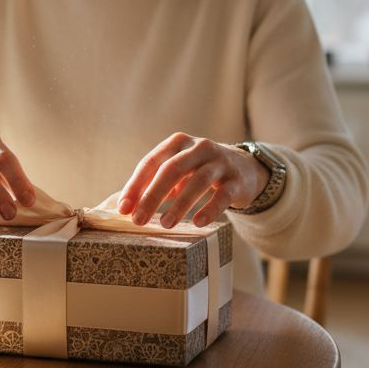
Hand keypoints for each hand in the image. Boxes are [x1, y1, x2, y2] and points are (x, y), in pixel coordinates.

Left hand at [117, 133, 268, 228]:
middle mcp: (198, 147)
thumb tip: (128, 207)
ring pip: (197, 181)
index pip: (151, 162)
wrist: (245, 168)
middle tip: (138, 220)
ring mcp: (219, 162)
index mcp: (177, 143)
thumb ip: (156, 183)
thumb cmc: (200, 171)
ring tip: (165, 224)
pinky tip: (198, 222)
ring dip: (179, 205)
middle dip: (152, 196)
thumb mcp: (178, 170)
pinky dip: (209, 209)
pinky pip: (222, 195)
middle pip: (171, 170)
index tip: (123, 208)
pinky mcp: (236, 180)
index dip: (135, 185)